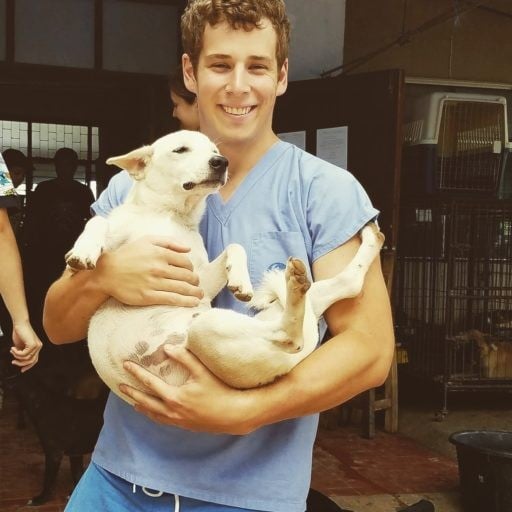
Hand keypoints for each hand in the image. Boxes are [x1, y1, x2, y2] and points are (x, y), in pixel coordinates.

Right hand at [10, 321, 42, 371]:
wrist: (20, 324)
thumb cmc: (19, 333)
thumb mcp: (21, 346)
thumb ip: (22, 353)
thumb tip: (19, 362)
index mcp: (37, 347)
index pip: (35, 360)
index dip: (28, 366)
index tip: (21, 370)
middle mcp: (39, 346)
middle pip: (31, 361)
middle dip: (21, 363)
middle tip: (13, 362)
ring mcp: (37, 345)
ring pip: (26, 358)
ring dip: (17, 356)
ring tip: (12, 351)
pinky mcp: (33, 344)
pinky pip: (24, 354)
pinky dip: (16, 353)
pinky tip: (12, 348)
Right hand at [95, 235, 203, 306]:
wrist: (107, 272)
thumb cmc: (127, 255)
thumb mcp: (147, 240)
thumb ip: (169, 242)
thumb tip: (188, 249)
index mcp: (160, 253)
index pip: (185, 263)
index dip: (191, 268)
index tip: (190, 273)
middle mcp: (159, 268)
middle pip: (186, 276)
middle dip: (195, 281)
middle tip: (196, 284)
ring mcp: (154, 283)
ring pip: (182, 288)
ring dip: (195, 292)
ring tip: (200, 295)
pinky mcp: (148, 296)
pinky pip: (172, 299)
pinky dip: (186, 302)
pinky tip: (193, 303)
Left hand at [119, 345, 256, 434]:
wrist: (234, 415)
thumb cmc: (220, 390)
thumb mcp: (202, 371)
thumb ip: (185, 358)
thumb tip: (167, 348)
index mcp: (174, 397)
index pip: (150, 383)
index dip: (136, 373)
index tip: (126, 365)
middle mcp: (172, 411)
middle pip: (146, 401)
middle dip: (132, 392)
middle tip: (120, 386)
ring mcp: (178, 420)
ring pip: (153, 414)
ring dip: (141, 406)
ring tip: (133, 401)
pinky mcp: (185, 425)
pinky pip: (163, 420)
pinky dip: (154, 415)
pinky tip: (154, 413)